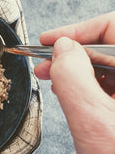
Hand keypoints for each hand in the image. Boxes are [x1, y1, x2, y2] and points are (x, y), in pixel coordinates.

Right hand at [34, 11, 114, 153]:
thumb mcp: (93, 122)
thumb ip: (73, 78)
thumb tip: (62, 48)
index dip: (79, 31)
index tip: (50, 40)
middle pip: (108, 46)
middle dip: (71, 53)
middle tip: (44, 63)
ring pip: (105, 65)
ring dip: (74, 68)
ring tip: (50, 78)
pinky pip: (105, 83)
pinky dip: (82, 84)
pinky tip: (66, 91)